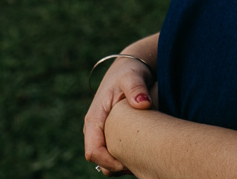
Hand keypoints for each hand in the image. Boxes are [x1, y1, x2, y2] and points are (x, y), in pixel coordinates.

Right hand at [84, 54, 155, 174]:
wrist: (128, 69)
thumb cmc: (129, 72)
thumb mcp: (132, 76)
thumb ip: (136, 88)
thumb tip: (143, 103)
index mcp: (94, 119)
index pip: (93, 151)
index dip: (108, 161)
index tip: (127, 164)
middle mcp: (95, 129)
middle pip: (99, 160)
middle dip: (116, 166)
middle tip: (139, 166)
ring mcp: (103, 132)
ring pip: (107, 159)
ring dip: (121, 164)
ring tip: (143, 161)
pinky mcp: (112, 133)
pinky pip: (115, 152)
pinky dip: (127, 157)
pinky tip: (144, 154)